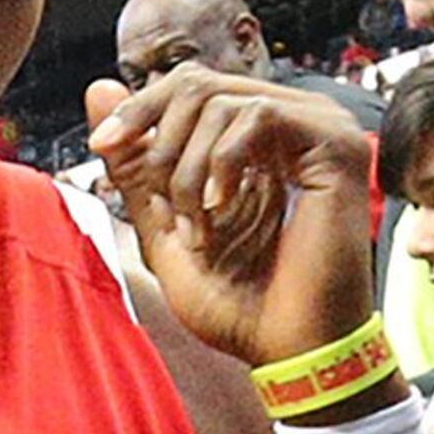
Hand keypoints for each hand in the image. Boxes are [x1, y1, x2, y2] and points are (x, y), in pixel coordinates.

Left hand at [84, 70, 380, 375]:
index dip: (139, 110)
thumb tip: (97, 87)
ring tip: (198, 227)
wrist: (288, 349)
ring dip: (190, 169)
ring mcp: (321, 127)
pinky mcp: (336, 143)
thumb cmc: (237, 302)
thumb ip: (134, 161)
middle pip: (199, 83)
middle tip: (160, 203)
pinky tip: (221, 208)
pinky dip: (224, 162)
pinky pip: (258, 115)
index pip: (189, 87)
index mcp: (259, 136)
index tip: (101, 145)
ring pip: (222, 100)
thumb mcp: (163, 225)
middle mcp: (294, 120)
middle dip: (159, 141)